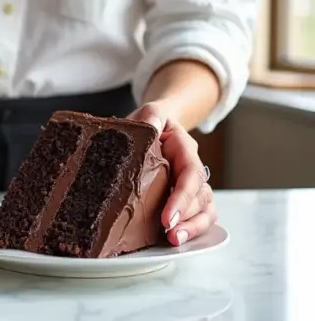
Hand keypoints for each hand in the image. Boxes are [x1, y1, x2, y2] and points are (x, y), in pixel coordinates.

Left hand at [128, 101, 215, 245]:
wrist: (155, 124)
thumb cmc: (151, 121)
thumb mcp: (150, 113)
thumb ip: (151, 117)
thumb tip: (150, 126)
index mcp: (185, 149)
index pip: (190, 175)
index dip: (182, 198)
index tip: (167, 217)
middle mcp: (192, 169)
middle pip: (201, 197)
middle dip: (187, 218)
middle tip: (170, 234)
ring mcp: (192, 185)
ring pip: (205, 209)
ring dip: (192, 228)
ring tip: (173, 241)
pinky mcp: (186, 197)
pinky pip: (198, 215)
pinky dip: (191, 229)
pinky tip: (175, 239)